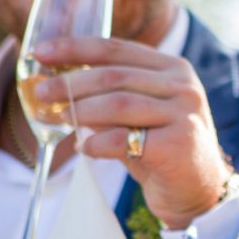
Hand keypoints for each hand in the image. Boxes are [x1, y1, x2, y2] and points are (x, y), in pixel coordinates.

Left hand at [30, 37, 230, 228]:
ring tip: (55, 119)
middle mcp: (183, 87)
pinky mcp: (177, 146)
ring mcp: (184, 115)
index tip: (40, 53)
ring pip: (117, 105)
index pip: (117, 49)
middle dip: (70, 84)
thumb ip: (110, 94)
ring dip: (78, 112)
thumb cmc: (161, 148)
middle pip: (114, 77)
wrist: (197, 190)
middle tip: (41, 93)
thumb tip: (56, 81)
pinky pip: (123, 140)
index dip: (75, 48)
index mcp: (174, 69)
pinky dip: (96, 143)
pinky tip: (84, 148)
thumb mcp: (140, 112)